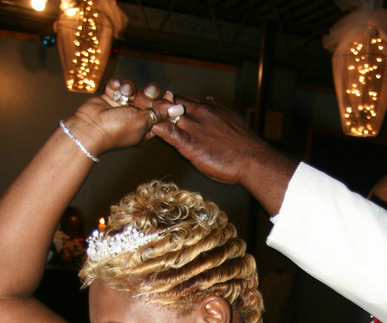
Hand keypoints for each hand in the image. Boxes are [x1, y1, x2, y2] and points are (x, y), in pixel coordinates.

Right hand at [67, 79, 159, 156]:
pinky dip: (117, 85)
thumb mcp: (143, 122)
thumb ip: (160, 113)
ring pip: (134, 89)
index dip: (165, 103)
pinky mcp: (111, 98)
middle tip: (148, 92)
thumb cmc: (117, 130)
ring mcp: (123, 106)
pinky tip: (115, 88)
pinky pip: (118, 86)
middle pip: (150, 99)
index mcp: (147, 127)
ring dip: (130, 88)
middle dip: (149, 93)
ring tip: (125, 92)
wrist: (90, 128)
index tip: (167, 94)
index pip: (161, 113)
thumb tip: (179, 109)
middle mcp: (136, 117)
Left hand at [133, 82, 264, 184]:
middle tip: (139, 103)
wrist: (251, 158)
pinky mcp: (190, 144)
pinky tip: (147, 128)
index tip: (160, 103)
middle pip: (170, 103)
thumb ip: (217, 111)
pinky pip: (169, 133)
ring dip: (151, 113)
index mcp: (208, 108)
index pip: (182, 99)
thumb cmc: (244, 144)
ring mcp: (193, 128)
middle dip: (154, 103)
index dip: (169, 101)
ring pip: (166, 115)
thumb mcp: (231, 120)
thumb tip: (210, 100)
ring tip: (136, 113)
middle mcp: (198, 113)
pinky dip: (157, 129)